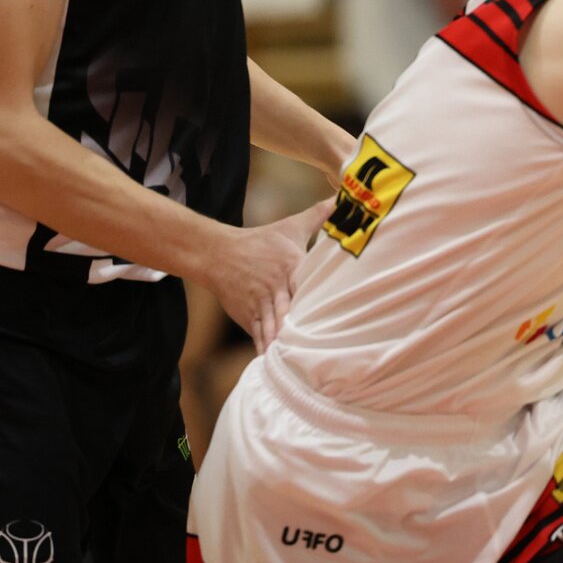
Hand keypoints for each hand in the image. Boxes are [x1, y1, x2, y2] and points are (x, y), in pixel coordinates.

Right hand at [200, 196, 334, 352]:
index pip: (308, 283)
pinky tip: (274, 362)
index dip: (318, 298)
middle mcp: (275, 286)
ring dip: (283, 342)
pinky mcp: (247, 316)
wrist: (219, 253)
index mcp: (290, 265)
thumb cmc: (261, 241)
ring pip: (273, 325)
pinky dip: (266, 347)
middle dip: (300, 326)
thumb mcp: (290, 226)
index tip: (334, 312)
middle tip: (318, 345)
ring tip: (296, 360)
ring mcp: (260, 303)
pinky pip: (259, 334)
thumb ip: (318, 216)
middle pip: (290, 308)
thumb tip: (343, 200)